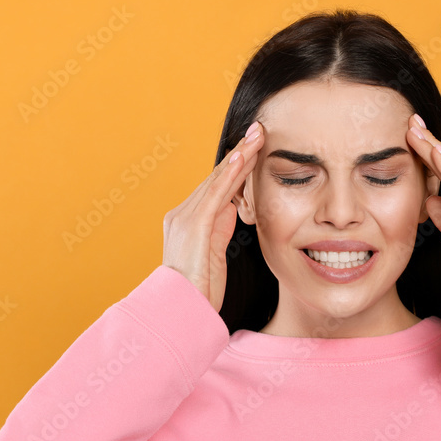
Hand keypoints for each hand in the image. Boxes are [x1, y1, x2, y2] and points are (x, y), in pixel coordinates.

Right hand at [162, 121, 263, 311]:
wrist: (181, 312)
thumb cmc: (199, 290)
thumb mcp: (214, 254)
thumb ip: (220, 228)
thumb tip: (234, 207)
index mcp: (188, 220)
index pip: (217, 185)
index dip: (237, 164)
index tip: (255, 146)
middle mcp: (182, 213)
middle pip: (217, 176)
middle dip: (241, 152)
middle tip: (260, 129)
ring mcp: (185, 218)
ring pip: (218, 179)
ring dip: (240, 155)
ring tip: (258, 135)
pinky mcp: (193, 226)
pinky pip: (215, 194)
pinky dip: (231, 173)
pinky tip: (244, 157)